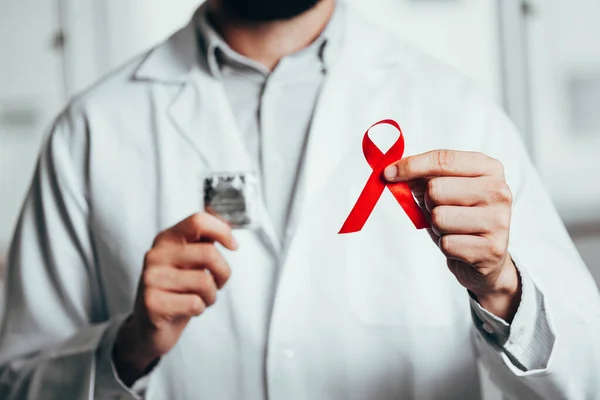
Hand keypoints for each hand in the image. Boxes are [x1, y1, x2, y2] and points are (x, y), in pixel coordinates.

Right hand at [113, 213, 237, 384]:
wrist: (149, 327)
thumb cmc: (177, 290)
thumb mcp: (189, 261)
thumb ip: (204, 239)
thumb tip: (226, 218)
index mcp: (167, 239)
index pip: (198, 220)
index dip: (222, 231)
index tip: (233, 246)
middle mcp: (156, 255)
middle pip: (209, 253)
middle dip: (223, 273)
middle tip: (217, 284)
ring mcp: (151, 279)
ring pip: (204, 281)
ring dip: (211, 295)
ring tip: (200, 298)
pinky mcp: (152, 303)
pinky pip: (195, 303)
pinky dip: (199, 309)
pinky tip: (188, 310)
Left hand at [384, 150, 520, 320]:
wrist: (487, 257)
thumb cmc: (460, 216)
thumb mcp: (443, 189)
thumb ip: (420, 176)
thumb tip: (391, 172)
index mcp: (488, 168)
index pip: (443, 159)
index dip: (411, 165)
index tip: (388, 173)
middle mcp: (499, 191)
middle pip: (437, 189)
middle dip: (428, 202)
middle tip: (441, 209)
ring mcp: (499, 220)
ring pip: (440, 217)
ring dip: (437, 226)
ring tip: (452, 228)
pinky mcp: (492, 249)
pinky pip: (446, 243)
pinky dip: (445, 245)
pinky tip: (461, 244)